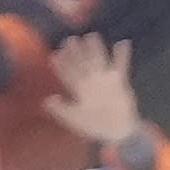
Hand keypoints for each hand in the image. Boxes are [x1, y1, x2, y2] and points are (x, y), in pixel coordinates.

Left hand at [44, 32, 142, 147]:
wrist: (118, 132)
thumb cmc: (94, 126)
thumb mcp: (74, 120)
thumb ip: (61, 110)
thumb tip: (47, 101)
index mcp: (78, 90)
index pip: (68, 74)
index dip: (61, 65)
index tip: (55, 55)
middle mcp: (90, 81)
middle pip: (82, 63)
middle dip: (76, 53)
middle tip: (70, 40)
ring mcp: (105, 80)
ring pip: (99, 61)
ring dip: (96, 49)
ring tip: (92, 36)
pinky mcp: (119, 82)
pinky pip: (121, 66)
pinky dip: (122, 55)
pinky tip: (123, 43)